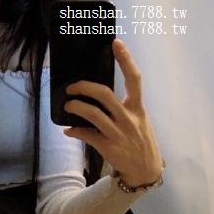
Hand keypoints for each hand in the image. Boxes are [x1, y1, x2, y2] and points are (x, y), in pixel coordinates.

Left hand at [63, 39, 163, 186]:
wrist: (145, 171)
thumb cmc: (140, 140)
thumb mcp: (140, 121)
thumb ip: (124, 107)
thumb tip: (100, 94)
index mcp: (138, 108)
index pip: (134, 79)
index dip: (125, 59)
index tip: (115, 43)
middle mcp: (129, 119)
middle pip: (105, 94)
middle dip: (84, 87)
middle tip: (72, 87)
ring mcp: (118, 133)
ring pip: (93, 114)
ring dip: (76, 107)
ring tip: (68, 104)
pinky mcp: (108, 147)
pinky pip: (87, 135)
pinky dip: (75, 131)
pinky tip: (68, 129)